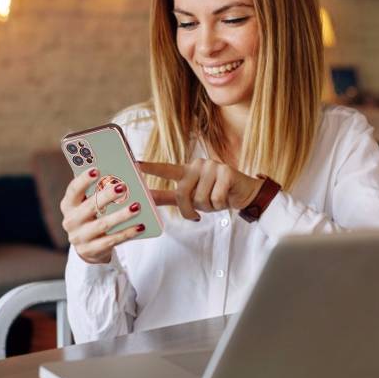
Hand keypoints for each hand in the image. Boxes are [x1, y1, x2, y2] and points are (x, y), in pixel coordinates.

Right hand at [60, 169, 144, 263]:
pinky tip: (140, 226)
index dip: (84, 179)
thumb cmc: (93, 216)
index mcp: (68, 204)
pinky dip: (127, 233)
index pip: (74, 190)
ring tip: (136, 206)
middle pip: (90, 206)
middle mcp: (70, 221)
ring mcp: (79, 238)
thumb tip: (120, 173)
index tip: (96, 169)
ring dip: (121, 215)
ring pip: (102, 225)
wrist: (88, 247)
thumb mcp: (90, 203)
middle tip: (123, 187)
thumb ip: (98, 190)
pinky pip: (112, 240)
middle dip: (107, 196)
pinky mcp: (90, 251)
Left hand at [138, 159, 262, 220]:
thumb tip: (148, 198)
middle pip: (182, 193)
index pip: (166, 169)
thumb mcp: (191, 197)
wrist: (244, 194)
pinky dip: (221, 204)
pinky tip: (226, 198)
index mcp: (187, 171)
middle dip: (189, 209)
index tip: (134, 164)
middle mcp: (197, 165)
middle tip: (197, 213)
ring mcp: (212, 166)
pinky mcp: (226, 172)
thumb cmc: (215, 195)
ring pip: (200, 198)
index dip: (150, 168)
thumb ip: (169, 197)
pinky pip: (216, 198)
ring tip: (216, 200)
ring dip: (209, 207)